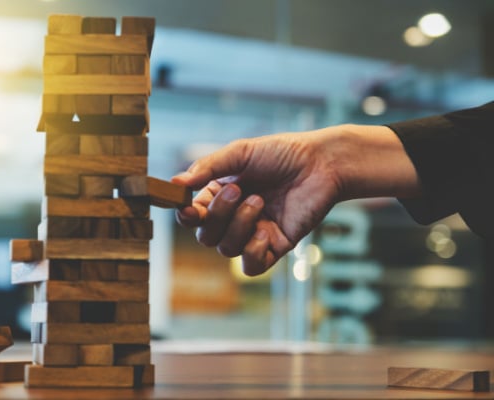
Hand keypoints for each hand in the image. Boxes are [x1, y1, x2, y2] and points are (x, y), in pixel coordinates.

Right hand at [172, 125, 418, 275]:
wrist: (322, 163)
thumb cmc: (281, 153)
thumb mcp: (240, 152)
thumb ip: (207, 167)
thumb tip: (175, 183)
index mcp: (220, 195)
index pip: (192, 215)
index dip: (187, 215)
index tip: (188, 207)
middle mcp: (234, 217)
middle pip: (206, 236)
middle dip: (217, 215)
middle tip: (238, 190)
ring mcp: (254, 233)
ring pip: (226, 249)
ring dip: (239, 225)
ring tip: (260, 200)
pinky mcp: (275, 246)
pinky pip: (251, 266)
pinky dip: (252, 252)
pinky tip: (264, 232)